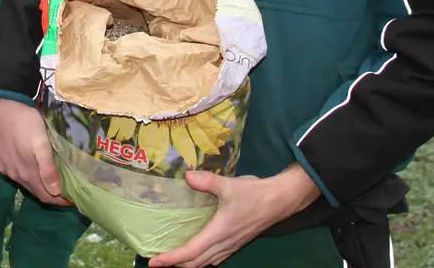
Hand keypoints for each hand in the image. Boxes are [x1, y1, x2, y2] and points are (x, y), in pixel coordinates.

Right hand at [0, 97, 71, 205]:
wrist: (2, 105)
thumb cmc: (27, 122)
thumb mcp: (42, 144)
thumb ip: (47, 169)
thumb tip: (55, 192)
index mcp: (27, 173)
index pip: (46, 196)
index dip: (60, 201)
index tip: (74, 200)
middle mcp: (15, 175)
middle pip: (36, 191)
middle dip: (52, 194)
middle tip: (68, 191)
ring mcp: (6, 168)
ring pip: (26, 184)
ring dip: (40, 185)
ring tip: (55, 181)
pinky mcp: (0, 160)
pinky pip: (16, 175)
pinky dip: (28, 177)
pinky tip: (35, 170)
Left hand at [149, 164, 320, 266]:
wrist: (279, 201)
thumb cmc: (254, 194)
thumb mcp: (229, 185)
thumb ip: (206, 181)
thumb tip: (186, 175)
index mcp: (218, 233)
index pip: (190, 252)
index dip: (171, 259)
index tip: (154, 262)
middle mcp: (223, 244)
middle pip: (195, 263)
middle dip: (176, 264)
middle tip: (157, 260)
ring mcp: (230, 246)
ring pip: (206, 263)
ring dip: (188, 264)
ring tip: (172, 259)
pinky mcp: (235, 244)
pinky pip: (214, 259)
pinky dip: (200, 260)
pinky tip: (196, 253)